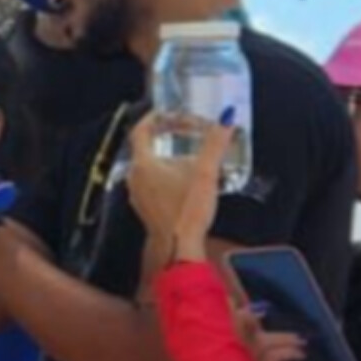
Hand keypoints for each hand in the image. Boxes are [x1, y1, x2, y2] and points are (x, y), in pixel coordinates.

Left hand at [127, 116, 229, 256]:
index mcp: (143, 164)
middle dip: (164, 137)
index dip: (153, 118)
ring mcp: (137, 195)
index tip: (167, 112)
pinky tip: (185, 181)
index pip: (141, 131)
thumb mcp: (205, 172)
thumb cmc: (188, 209)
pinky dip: (166, 175)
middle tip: (183, 131)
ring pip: (149, 167)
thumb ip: (215, 143)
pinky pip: (152, 184)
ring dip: (166, 158)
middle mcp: (134, 178)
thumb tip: (227, 116)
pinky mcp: (146, 209)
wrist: (179, 248)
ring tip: (188, 154)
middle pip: (145, 148)